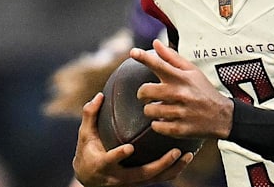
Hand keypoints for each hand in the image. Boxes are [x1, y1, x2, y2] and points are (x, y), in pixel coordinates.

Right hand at [73, 92, 192, 186]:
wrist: (90, 177)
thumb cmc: (88, 151)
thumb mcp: (85, 135)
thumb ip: (90, 115)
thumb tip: (99, 95)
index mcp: (102, 165)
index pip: (109, 161)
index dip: (118, 156)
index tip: (129, 147)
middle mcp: (118, 177)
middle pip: (141, 175)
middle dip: (159, 165)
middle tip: (175, 151)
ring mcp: (131, 182)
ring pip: (155, 179)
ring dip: (172, 169)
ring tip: (188, 155)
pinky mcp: (141, 182)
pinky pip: (160, 179)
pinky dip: (174, 170)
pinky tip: (187, 157)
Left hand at [131, 39, 233, 139]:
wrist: (222, 116)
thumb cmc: (204, 91)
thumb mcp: (192, 71)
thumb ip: (171, 58)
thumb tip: (155, 44)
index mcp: (182, 78)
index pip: (160, 65)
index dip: (144, 57)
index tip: (133, 52)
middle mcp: (180, 94)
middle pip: (145, 91)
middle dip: (143, 94)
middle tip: (149, 95)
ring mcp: (180, 112)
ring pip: (149, 110)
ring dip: (152, 110)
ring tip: (163, 108)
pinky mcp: (179, 129)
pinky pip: (156, 126)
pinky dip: (159, 124)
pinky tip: (168, 120)